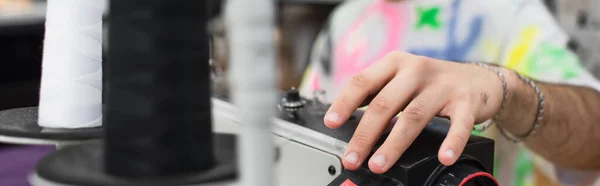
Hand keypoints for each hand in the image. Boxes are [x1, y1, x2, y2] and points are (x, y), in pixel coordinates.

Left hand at [324, 52, 505, 173]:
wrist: (480, 79)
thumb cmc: (431, 83)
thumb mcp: (401, 79)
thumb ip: (377, 95)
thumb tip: (344, 120)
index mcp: (395, 64)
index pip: (363, 81)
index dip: (345, 103)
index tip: (331, 122)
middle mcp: (416, 70)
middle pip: (384, 104)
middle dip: (365, 134)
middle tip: (352, 157)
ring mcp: (442, 85)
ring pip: (413, 116)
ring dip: (394, 144)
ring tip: (379, 163)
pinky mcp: (466, 101)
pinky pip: (458, 124)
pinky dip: (451, 142)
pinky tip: (442, 157)